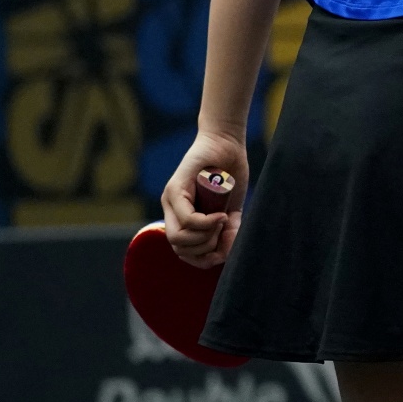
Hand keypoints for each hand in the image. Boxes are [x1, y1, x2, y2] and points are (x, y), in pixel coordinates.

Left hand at [161, 129, 249, 268]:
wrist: (227, 143)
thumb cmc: (230, 174)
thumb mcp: (231, 209)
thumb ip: (228, 231)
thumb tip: (225, 256)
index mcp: (182, 217)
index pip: (182, 250)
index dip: (201, 258)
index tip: (222, 247)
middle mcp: (171, 210)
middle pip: (178, 247)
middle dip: (204, 250)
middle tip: (223, 232)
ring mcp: (171, 199)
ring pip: (178, 237)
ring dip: (204, 238)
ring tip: (222, 222)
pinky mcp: (176, 188)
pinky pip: (187, 218)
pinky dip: (206, 223)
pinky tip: (221, 216)